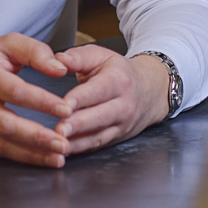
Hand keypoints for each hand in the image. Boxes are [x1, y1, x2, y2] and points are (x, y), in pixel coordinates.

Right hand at [0, 33, 73, 168]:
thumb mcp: (6, 44)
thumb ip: (35, 51)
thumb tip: (60, 69)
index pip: (15, 91)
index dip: (41, 102)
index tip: (66, 109)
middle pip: (7, 124)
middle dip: (37, 137)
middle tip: (64, 144)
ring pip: (1, 144)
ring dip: (32, 154)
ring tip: (58, 158)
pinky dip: (20, 157)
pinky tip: (41, 159)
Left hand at [55, 47, 171, 155]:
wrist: (149, 91)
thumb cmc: (119, 72)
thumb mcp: (102, 56)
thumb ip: (78, 57)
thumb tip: (58, 60)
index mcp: (118, 81)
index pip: (99, 90)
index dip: (81, 98)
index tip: (64, 104)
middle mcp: (123, 105)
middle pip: (100, 117)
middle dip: (79, 124)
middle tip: (59, 129)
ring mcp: (122, 125)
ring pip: (99, 136)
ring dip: (78, 142)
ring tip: (58, 145)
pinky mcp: (116, 138)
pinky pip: (97, 145)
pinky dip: (80, 149)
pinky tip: (64, 151)